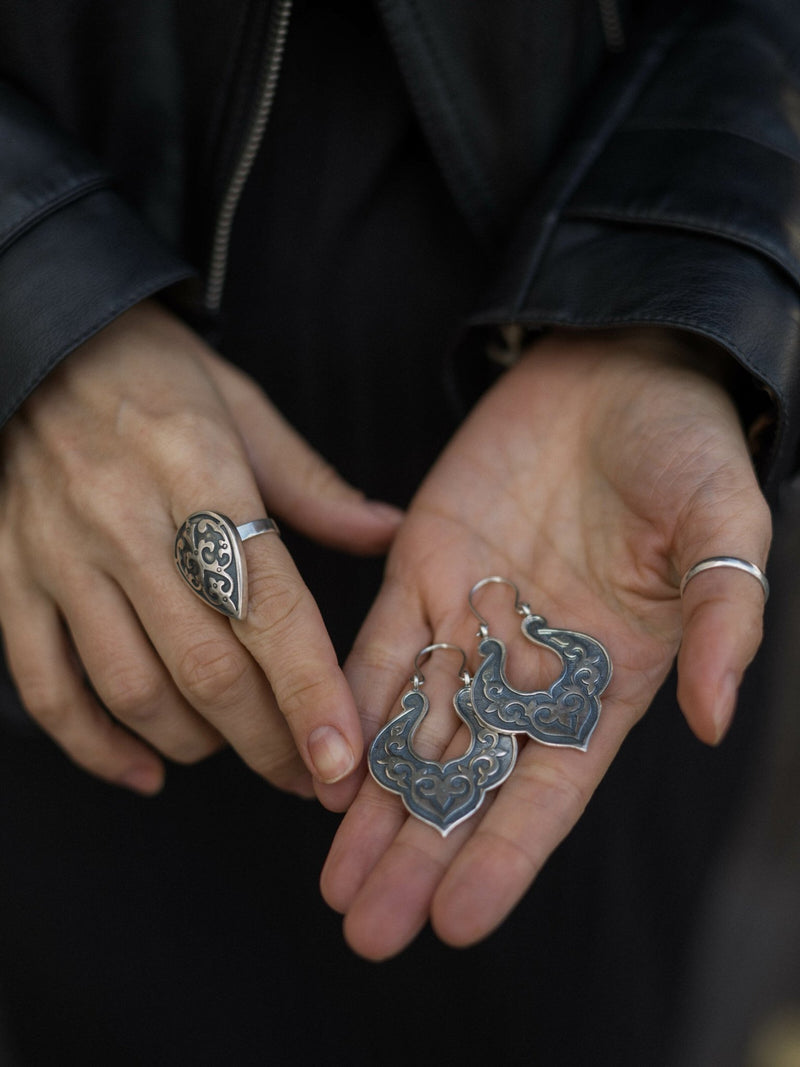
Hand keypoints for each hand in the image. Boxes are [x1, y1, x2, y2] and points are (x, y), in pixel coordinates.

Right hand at [0, 300, 400, 796]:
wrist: (42, 345)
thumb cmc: (156, 378)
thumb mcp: (244, 411)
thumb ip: (313, 487)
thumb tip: (387, 533)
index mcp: (198, 474)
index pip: (265, 603)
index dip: (308, 690)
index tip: (342, 758)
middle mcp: (125, 523)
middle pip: (205, 665)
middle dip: (268, 740)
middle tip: (311, 775)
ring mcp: (59, 557)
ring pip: (131, 688)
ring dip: (197, 744)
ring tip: (242, 750)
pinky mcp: (10, 578)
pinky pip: (46, 686)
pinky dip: (95, 746)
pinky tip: (143, 771)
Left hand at [321, 328, 770, 957]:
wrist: (616, 369)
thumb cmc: (684, 451)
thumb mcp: (725, 531)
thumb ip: (723, 622)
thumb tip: (712, 719)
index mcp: (607, 674)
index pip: (552, 785)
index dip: (507, 854)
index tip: (459, 920)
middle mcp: (531, 664)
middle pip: (469, 778)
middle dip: (419, 853)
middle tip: (368, 929)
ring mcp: (470, 618)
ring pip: (411, 727)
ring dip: (372, 803)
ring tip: (334, 879)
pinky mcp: (422, 567)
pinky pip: (378, 646)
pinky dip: (346, 701)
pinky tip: (317, 761)